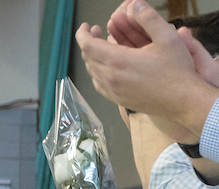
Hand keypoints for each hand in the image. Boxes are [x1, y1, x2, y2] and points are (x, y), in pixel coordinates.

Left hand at [76, 2, 215, 126]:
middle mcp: (110, 78)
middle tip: (97, 32)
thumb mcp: (167, 38)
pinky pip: (98, 84)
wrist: (182, 100)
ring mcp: (112, 91)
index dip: (83, 33)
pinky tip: (108, 65)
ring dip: (93, 57)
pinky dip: (98, 71)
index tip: (87, 26)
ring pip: (92, 71)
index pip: (87, 45)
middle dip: (89, 42)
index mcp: (118, 61)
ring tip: (103, 46)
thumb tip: (136, 5)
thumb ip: (149, 18)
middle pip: (88, 57)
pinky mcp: (117, 100)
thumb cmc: (177, 70)